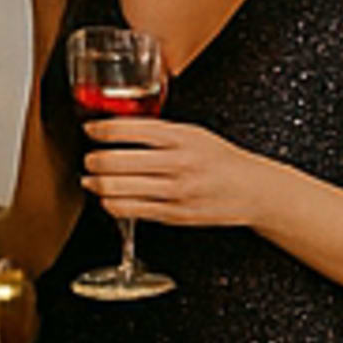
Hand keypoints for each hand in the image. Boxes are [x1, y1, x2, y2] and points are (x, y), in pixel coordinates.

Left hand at [77, 115, 278, 230]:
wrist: (252, 190)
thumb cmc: (223, 161)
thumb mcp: (195, 134)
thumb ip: (160, 132)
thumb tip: (118, 130)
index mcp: (182, 137)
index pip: (129, 129)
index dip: (101, 129)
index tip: (91, 130)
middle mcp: (177, 163)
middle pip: (115, 161)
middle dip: (93, 159)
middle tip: (90, 158)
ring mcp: (174, 191)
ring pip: (115, 189)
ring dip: (96, 183)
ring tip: (92, 179)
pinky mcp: (172, 214)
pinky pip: (127, 210)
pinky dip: (111, 203)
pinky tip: (110, 198)